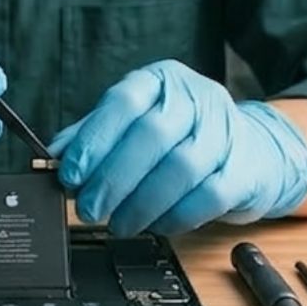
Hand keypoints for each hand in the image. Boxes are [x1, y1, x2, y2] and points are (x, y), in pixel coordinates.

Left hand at [48, 59, 306, 235]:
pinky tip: (155, 225)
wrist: (253, 148)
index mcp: (159, 80)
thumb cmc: (180, 135)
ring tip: (118, 224)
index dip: (93, 140)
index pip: (123, 101)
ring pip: (181, 168)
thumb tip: (53, 156)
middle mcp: (195, 98)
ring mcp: (225, 131)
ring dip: (142, 203)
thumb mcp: (134, 122)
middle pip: (152, 136)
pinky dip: (175, 216)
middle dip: (114, 178)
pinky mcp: (244, 168)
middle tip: (89, 208)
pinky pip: (208, 197)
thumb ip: (94, 135)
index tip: (70, 174)